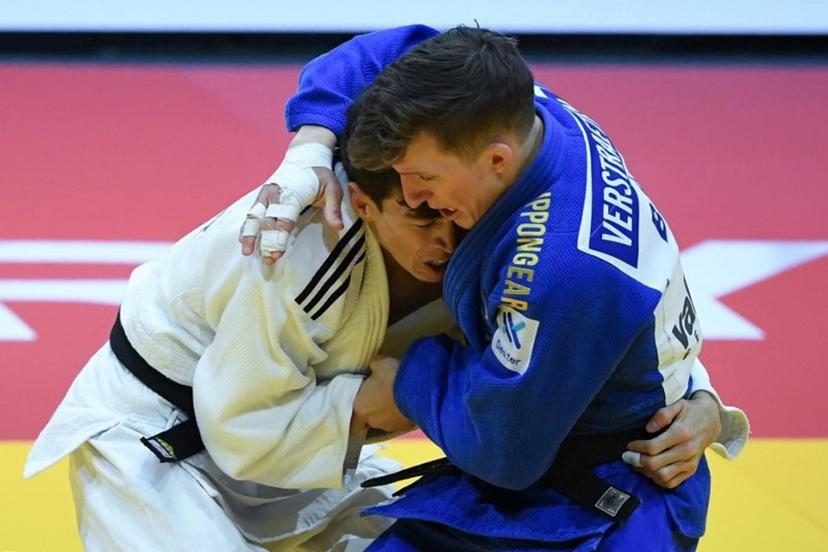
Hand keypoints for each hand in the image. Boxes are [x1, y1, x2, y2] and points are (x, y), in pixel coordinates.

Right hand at [239, 125, 340, 265]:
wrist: (306, 155)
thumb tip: (338, 227)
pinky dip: (246, 226)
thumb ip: (333, 208)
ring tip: (247, 252)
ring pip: (254, 216)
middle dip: (266, 241)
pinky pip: (251, 212)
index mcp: (292, 193)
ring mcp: (266, 194)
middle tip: (266, 260)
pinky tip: (243, 240)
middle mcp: (275, 193)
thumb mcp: (333, 188)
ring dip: (250, 235)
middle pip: (267, 221)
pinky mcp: (262, 196)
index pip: (284, 219)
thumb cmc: (321, 174)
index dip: (280, 237)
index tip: (277, 254)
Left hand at [352, 356, 413, 433]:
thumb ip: (373, 366)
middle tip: (380, 396)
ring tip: (396, 398)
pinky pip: (400, 420)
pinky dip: (401, 414)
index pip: (353, 418)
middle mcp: (373, 421)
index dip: (357, 410)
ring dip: (388, 411)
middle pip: (369, 418)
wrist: (420, 391)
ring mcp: (390, 426)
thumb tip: (374, 365)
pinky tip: (406, 403)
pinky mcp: (405, 428)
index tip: (362, 401)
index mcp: (360, 407)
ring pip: (385, 420)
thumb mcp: (380, 363)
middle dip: (374, 409)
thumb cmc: (393, 377)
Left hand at [622, 392, 720, 488]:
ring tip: (637, 464)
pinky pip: (671, 483)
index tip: (629, 445)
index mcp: (681, 434)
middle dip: (637, 461)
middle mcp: (686, 451)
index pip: (653, 447)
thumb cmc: (690, 412)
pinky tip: (650, 471)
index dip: (637, 448)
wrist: (711, 422)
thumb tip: (648, 429)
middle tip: (627, 456)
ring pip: (662, 476)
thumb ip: (662, 415)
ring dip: (646, 472)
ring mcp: (689, 463)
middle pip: (655, 464)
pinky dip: (657, 480)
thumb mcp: (677, 406)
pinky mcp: (690, 470)